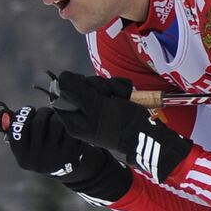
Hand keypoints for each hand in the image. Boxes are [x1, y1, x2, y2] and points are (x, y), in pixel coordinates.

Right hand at [0, 101, 131, 202]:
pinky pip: (70, 129)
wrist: (69, 171)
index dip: (23, 115)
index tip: (29, 110)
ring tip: (58, 116)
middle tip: (47, 112)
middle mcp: (37, 160)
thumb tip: (5, 115)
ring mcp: (55, 158)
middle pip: (39, 122)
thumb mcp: (29, 149)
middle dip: (44, 112)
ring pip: (56, 123)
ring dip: (57, 115)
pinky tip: (69, 125)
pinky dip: (70, 123)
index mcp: (23, 158)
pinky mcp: (72, 154)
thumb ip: (19, 133)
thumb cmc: (45, 152)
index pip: (17, 130)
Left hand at [50, 71, 194, 183]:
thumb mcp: (97, 107)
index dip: (72, 87)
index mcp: (75, 122)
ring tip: (121, 97)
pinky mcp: (114, 104)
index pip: (62, 97)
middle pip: (80, 88)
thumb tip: (61, 77)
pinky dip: (120, 88)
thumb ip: (76, 92)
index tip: (85, 87)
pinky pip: (111, 88)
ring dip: (111, 87)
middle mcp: (85, 115)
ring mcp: (101, 109)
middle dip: (96, 87)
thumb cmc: (121, 124)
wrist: (149, 133)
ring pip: (98, 86)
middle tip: (107, 95)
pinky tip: (126, 95)